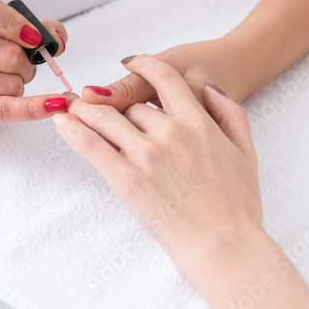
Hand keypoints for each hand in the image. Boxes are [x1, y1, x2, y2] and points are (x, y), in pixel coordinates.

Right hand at [0, 0, 68, 141]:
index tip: (33, 37)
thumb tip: (58, 38)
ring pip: (8, 83)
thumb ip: (22, 26)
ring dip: (18, 85)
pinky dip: (33, 107)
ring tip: (3, 84)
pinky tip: (53, 105)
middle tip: (20, 67)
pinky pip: (2, 108)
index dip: (15, 22)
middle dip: (25, 63)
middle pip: (5, 53)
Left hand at [52, 54, 261, 278]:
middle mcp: (170, 132)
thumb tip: (210, 90)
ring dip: (86, 111)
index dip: (144, 65)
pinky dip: (73, 131)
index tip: (132, 63)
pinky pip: (92, 146)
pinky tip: (61, 124)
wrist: (225, 245)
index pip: (164, 79)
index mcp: (198, 122)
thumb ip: (230, 113)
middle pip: (132, 104)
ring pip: (106, 118)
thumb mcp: (246, 152)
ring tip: (73, 109)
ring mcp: (146, 154)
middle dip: (118, 106)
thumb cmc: (238, 207)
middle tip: (103, 107)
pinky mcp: (126, 179)